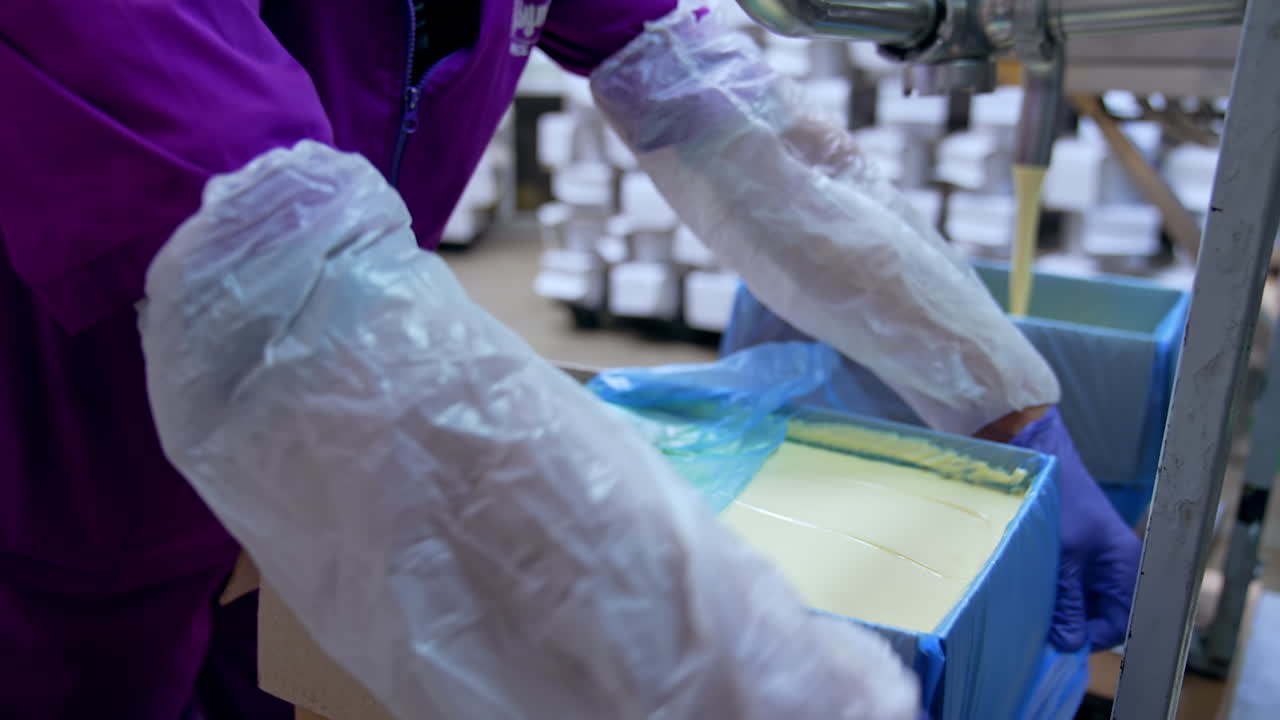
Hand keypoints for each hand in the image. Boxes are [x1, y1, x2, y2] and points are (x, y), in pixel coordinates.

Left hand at [1009, 407, 1140, 650]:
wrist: (1043, 459)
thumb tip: (1068, 641)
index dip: (1092, 636)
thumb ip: (1066, 599)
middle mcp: (1117, 567)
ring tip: (1033, 607)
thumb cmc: (1059, 500)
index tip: (1060, 641)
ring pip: (1082, 601)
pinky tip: (1032, 589)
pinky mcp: (1076, 553)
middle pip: (1101, 614)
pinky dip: (1054, 591)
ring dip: (1060, 607)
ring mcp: (1096, 560)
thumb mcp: (1062, 555)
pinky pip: (1070, 584)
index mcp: (1126, 566)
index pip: (1120, 622)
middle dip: (1074, 623)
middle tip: (1041, 627)